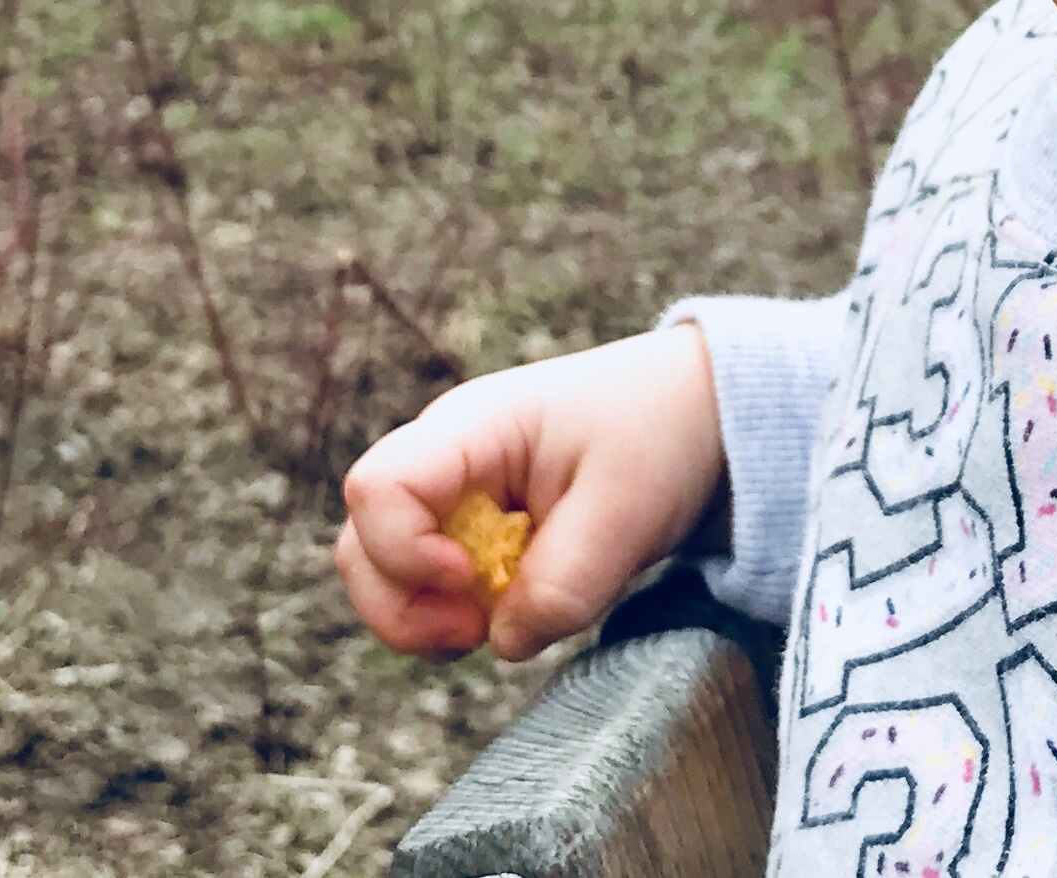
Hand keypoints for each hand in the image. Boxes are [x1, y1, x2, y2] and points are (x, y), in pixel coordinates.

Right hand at [335, 322, 725, 661]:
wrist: (696, 414)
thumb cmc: (658, 437)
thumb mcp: (627, 512)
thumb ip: (564, 583)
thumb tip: (502, 641)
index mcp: (472, 427)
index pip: (378, 487)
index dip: (404, 552)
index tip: (469, 580)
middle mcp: (444, 459)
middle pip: (360, 544)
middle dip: (402, 608)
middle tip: (477, 630)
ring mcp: (449, 495)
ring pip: (379, 572)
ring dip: (421, 621)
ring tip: (495, 626)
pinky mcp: (468, 530)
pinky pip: (424, 586)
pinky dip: (451, 618)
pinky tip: (509, 615)